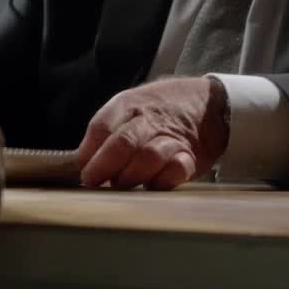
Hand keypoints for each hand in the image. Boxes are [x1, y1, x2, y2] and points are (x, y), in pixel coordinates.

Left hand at [76, 76, 229, 189]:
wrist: (207, 102)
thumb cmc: (157, 110)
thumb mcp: (128, 108)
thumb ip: (104, 132)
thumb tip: (81, 161)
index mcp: (128, 105)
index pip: (102, 126)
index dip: (89, 152)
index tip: (82, 171)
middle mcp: (149, 120)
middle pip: (124, 142)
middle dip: (105, 166)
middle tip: (93, 182)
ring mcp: (171, 138)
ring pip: (149, 157)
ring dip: (131, 175)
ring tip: (121, 185)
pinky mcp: (192, 157)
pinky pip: (177, 170)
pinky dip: (162, 180)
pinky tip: (152, 185)